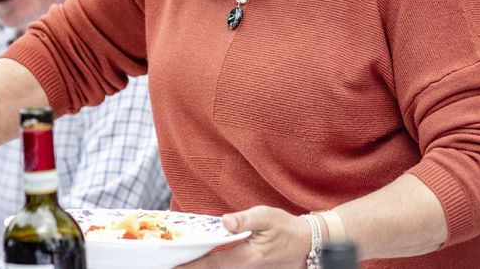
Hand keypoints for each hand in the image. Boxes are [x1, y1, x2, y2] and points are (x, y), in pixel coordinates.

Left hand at [179, 206, 310, 267]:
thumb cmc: (286, 228)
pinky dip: (214, 264)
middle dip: (193, 267)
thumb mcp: (267, 216)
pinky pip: (228, 268)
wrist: (307, 243)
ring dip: (203, 266)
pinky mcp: (251, 268)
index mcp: (248, 256)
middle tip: (172, 265)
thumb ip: (245, 219)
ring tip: (183, 263)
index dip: (192, 265)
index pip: (213, 263)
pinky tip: (203, 259)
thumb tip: (225, 221)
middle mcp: (246, 268)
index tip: (174, 266)